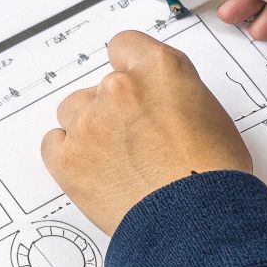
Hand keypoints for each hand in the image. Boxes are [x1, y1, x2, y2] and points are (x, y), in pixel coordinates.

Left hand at [41, 31, 251, 234]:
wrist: (197, 221)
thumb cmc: (213, 175)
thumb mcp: (208, 112)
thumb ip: (172, 94)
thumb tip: (156, 104)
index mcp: (159, 69)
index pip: (124, 46)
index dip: (128, 68)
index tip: (131, 85)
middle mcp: (119, 88)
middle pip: (98, 86)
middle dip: (112, 109)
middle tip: (135, 140)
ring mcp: (89, 122)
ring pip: (73, 112)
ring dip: (89, 130)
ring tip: (117, 161)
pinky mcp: (68, 158)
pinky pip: (53, 144)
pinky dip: (68, 156)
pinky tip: (94, 172)